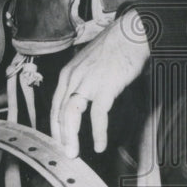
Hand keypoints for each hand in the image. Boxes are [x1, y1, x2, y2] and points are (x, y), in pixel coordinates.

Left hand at [51, 12, 149, 158]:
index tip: (58, 139)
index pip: (55, 104)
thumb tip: (85, 97)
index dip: (55, 125)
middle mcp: (73, 78)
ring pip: (71, 115)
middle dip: (60, 136)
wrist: (130, 33)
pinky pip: (97, 116)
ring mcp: (88, 82)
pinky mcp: (105, 87)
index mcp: (68, 73)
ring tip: (73, 153)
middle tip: (64, 153)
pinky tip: (99, 145)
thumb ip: (84, 79)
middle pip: (60, 113)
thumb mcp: (90, 62)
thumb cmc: (115, 46)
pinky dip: (98, 133)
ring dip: (71, 138)